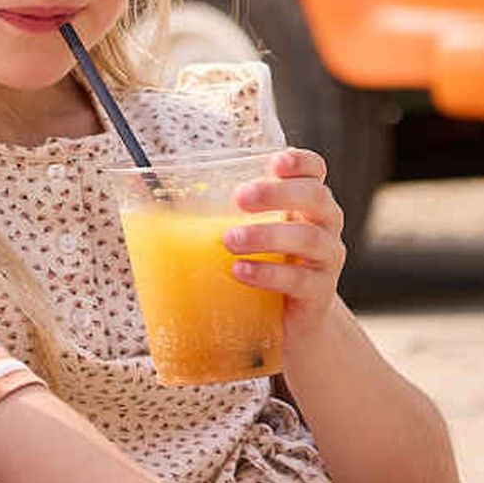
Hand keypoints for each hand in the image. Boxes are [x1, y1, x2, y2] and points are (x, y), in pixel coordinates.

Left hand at [226, 149, 348, 328]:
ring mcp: (327, 259)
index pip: (316, 171)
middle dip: (277, 193)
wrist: (294, 320)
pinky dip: (268, 273)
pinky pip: (299, 280)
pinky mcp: (320, 293)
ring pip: (308, 238)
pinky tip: (240, 271)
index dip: (300, 162)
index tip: (274, 163)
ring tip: (230, 240)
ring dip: (267, 235)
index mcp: (309, 202)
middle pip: (316, 197)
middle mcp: (326, 225)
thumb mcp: (255, 233)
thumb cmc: (269, 264)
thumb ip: (228, 215)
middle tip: (240, 197)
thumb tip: (156, 205)